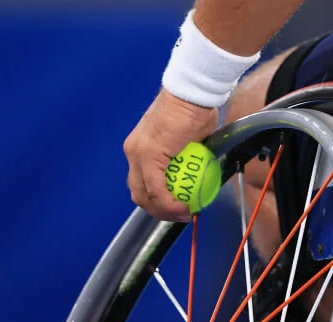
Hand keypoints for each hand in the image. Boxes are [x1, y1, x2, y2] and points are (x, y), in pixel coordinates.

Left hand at [124, 89, 218, 221]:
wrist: (192, 94)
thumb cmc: (195, 109)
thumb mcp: (191, 140)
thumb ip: (188, 157)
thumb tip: (199, 173)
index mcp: (139, 148)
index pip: (141, 181)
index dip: (156, 200)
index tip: (177, 206)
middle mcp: (133, 152)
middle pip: (138, 192)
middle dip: (157, 211)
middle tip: (179, 215)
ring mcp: (138, 154)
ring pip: (144, 195)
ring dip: (163, 211)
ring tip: (184, 215)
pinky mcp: (148, 156)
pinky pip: (158, 189)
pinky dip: (170, 203)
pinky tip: (184, 208)